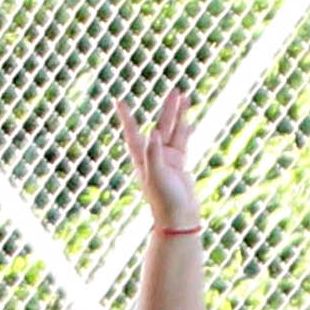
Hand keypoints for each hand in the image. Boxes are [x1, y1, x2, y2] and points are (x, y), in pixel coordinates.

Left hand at [124, 90, 202, 236]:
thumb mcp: (157, 176)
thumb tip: (153, 132)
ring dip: (179, 116)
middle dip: (167, 109)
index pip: (133, 134)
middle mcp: (154, 156)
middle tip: (175, 91)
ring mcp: (168, 159)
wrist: (179, 218)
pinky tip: (190, 120)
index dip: (127, 118)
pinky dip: (186, 130)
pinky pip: (183, 142)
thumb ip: (154, 154)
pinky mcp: (179, 164)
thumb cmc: (165, 200)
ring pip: (174, 132)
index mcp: (142, 159)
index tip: (119, 102)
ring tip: (184, 98)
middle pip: (160, 126)